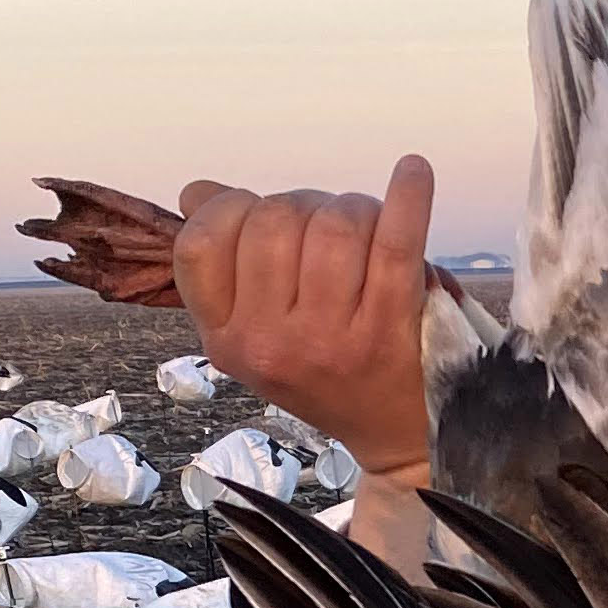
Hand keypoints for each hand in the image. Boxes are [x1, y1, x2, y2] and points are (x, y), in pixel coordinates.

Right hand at [171, 154, 440, 485]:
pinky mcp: (388, 328)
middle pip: (272, 220)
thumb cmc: (327, 366)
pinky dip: (408, 197)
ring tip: (367, 232)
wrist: (398, 435)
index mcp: (226, 340)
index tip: (261, 217)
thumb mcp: (261, 328)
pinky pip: (396, 240)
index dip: (230, 210)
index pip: (199, 244)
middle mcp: (270, 344)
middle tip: (329, 229)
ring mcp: (329, 339)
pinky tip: (412, 171)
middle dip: (304, 206)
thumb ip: (225, 260)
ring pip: (332, 222)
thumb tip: (195, 193)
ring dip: (354, 208)